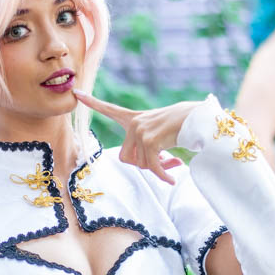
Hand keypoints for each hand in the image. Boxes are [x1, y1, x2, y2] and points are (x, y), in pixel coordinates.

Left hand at [73, 91, 200, 184]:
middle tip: (164, 163)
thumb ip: (146, 146)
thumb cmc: (181, 126)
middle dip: (144, 165)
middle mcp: (134, 123)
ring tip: (173, 161)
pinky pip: (152, 167)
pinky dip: (162, 176)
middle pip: (126, 158)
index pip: (109, 109)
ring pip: (141, 164)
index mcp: (134, 118)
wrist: (197, 119)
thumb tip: (146, 165)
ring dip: (158, 168)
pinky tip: (171, 180)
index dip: (93, 103)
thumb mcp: (158, 133)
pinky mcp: (150, 141)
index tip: (77, 94)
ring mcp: (140, 131)